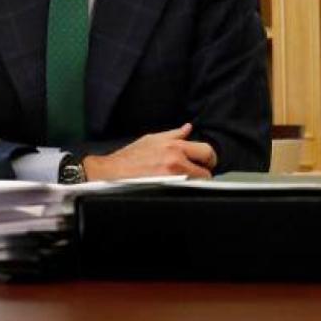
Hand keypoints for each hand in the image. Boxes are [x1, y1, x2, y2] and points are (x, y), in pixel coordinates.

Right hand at [82, 123, 216, 180]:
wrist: (112, 173)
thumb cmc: (129, 157)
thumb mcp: (152, 139)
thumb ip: (174, 134)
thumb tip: (188, 128)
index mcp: (174, 147)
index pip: (207, 152)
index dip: (209, 159)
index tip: (206, 163)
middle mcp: (175, 163)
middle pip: (206, 173)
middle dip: (203, 174)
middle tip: (197, 174)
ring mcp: (172, 179)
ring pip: (196, 185)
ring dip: (193, 183)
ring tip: (182, 181)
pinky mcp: (166, 191)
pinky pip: (184, 192)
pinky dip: (183, 190)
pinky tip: (174, 187)